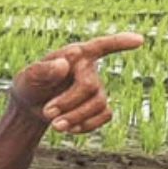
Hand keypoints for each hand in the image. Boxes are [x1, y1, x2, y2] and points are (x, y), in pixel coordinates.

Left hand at [10, 33, 142, 133]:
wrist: (30, 108)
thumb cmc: (29, 86)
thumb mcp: (27, 77)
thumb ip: (42, 70)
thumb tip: (64, 64)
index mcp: (74, 54)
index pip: (100, 46)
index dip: (120, 42)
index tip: (139, 39)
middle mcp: (89, 68)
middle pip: (90, 86)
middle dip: (69, 102)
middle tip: (47, 113)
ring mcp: (97, 88)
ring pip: (98, 104)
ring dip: (75, 117)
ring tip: (54, 125)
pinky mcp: (99, 106)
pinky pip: (104, 116)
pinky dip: (86, 125)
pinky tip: (69, 129)